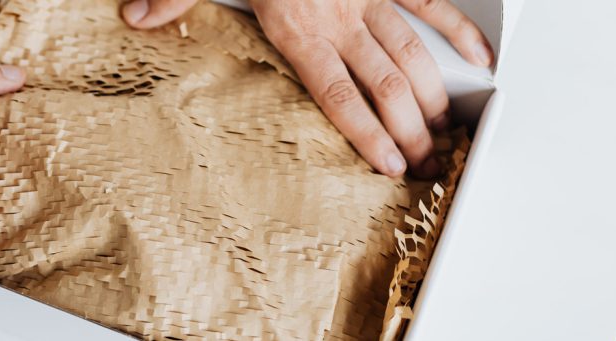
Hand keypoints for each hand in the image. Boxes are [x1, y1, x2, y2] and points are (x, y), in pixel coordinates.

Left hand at [122, 0, 492, 176]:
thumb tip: (137, 18)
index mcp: (297, 26)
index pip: (339, 94)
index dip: (368, 133)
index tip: (390, 164)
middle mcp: (339, 17)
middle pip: (385, 85)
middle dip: (411, 128)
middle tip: (425, 162)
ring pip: (411, 53)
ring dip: (432, 94)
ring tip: (445, 130)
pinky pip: (429, 4)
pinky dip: (457, 28)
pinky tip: (478, 56)